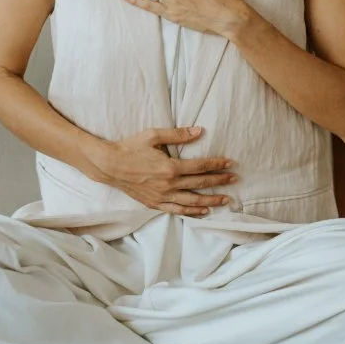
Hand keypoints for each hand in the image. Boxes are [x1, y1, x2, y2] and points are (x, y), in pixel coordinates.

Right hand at [97, 125, 238, 215]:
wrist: (109, 166)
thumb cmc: (130, 147)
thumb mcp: (153, 135)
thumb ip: (178, 134)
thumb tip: (199, 131)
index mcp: (170, 167)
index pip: (200, 166)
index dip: (217, 165)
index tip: (230, 163)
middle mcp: (168, 184)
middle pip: (200, 183)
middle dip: (219, 182)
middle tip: (235, 179)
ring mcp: (162, 196)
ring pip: (192, 201)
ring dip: (210, 200)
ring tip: (225, 200)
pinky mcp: (154, 203)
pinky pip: (177, 210)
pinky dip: (192, 212)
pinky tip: (203, 211)